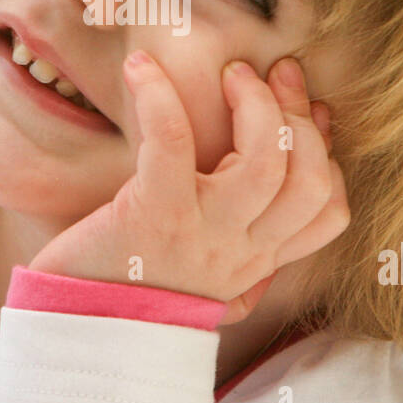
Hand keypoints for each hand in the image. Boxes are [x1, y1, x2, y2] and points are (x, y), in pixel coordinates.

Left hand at [26, 50, 350, 325]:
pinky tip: (142, 68)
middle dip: (297, 114)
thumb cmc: (131, 292)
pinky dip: (162, 97)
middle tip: (270, 73)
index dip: (327, 151)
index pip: (327, 210)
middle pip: (308, 178)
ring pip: (266, 162)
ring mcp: (200, 233)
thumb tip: (273, 192)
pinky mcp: (152, 213)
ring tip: (231, 73)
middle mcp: (239, 250)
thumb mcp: (206, 280)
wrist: (75, 333)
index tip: (308, 110)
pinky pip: (173, 143)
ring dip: (256, 103)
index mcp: (254, 260)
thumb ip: (244, 249)